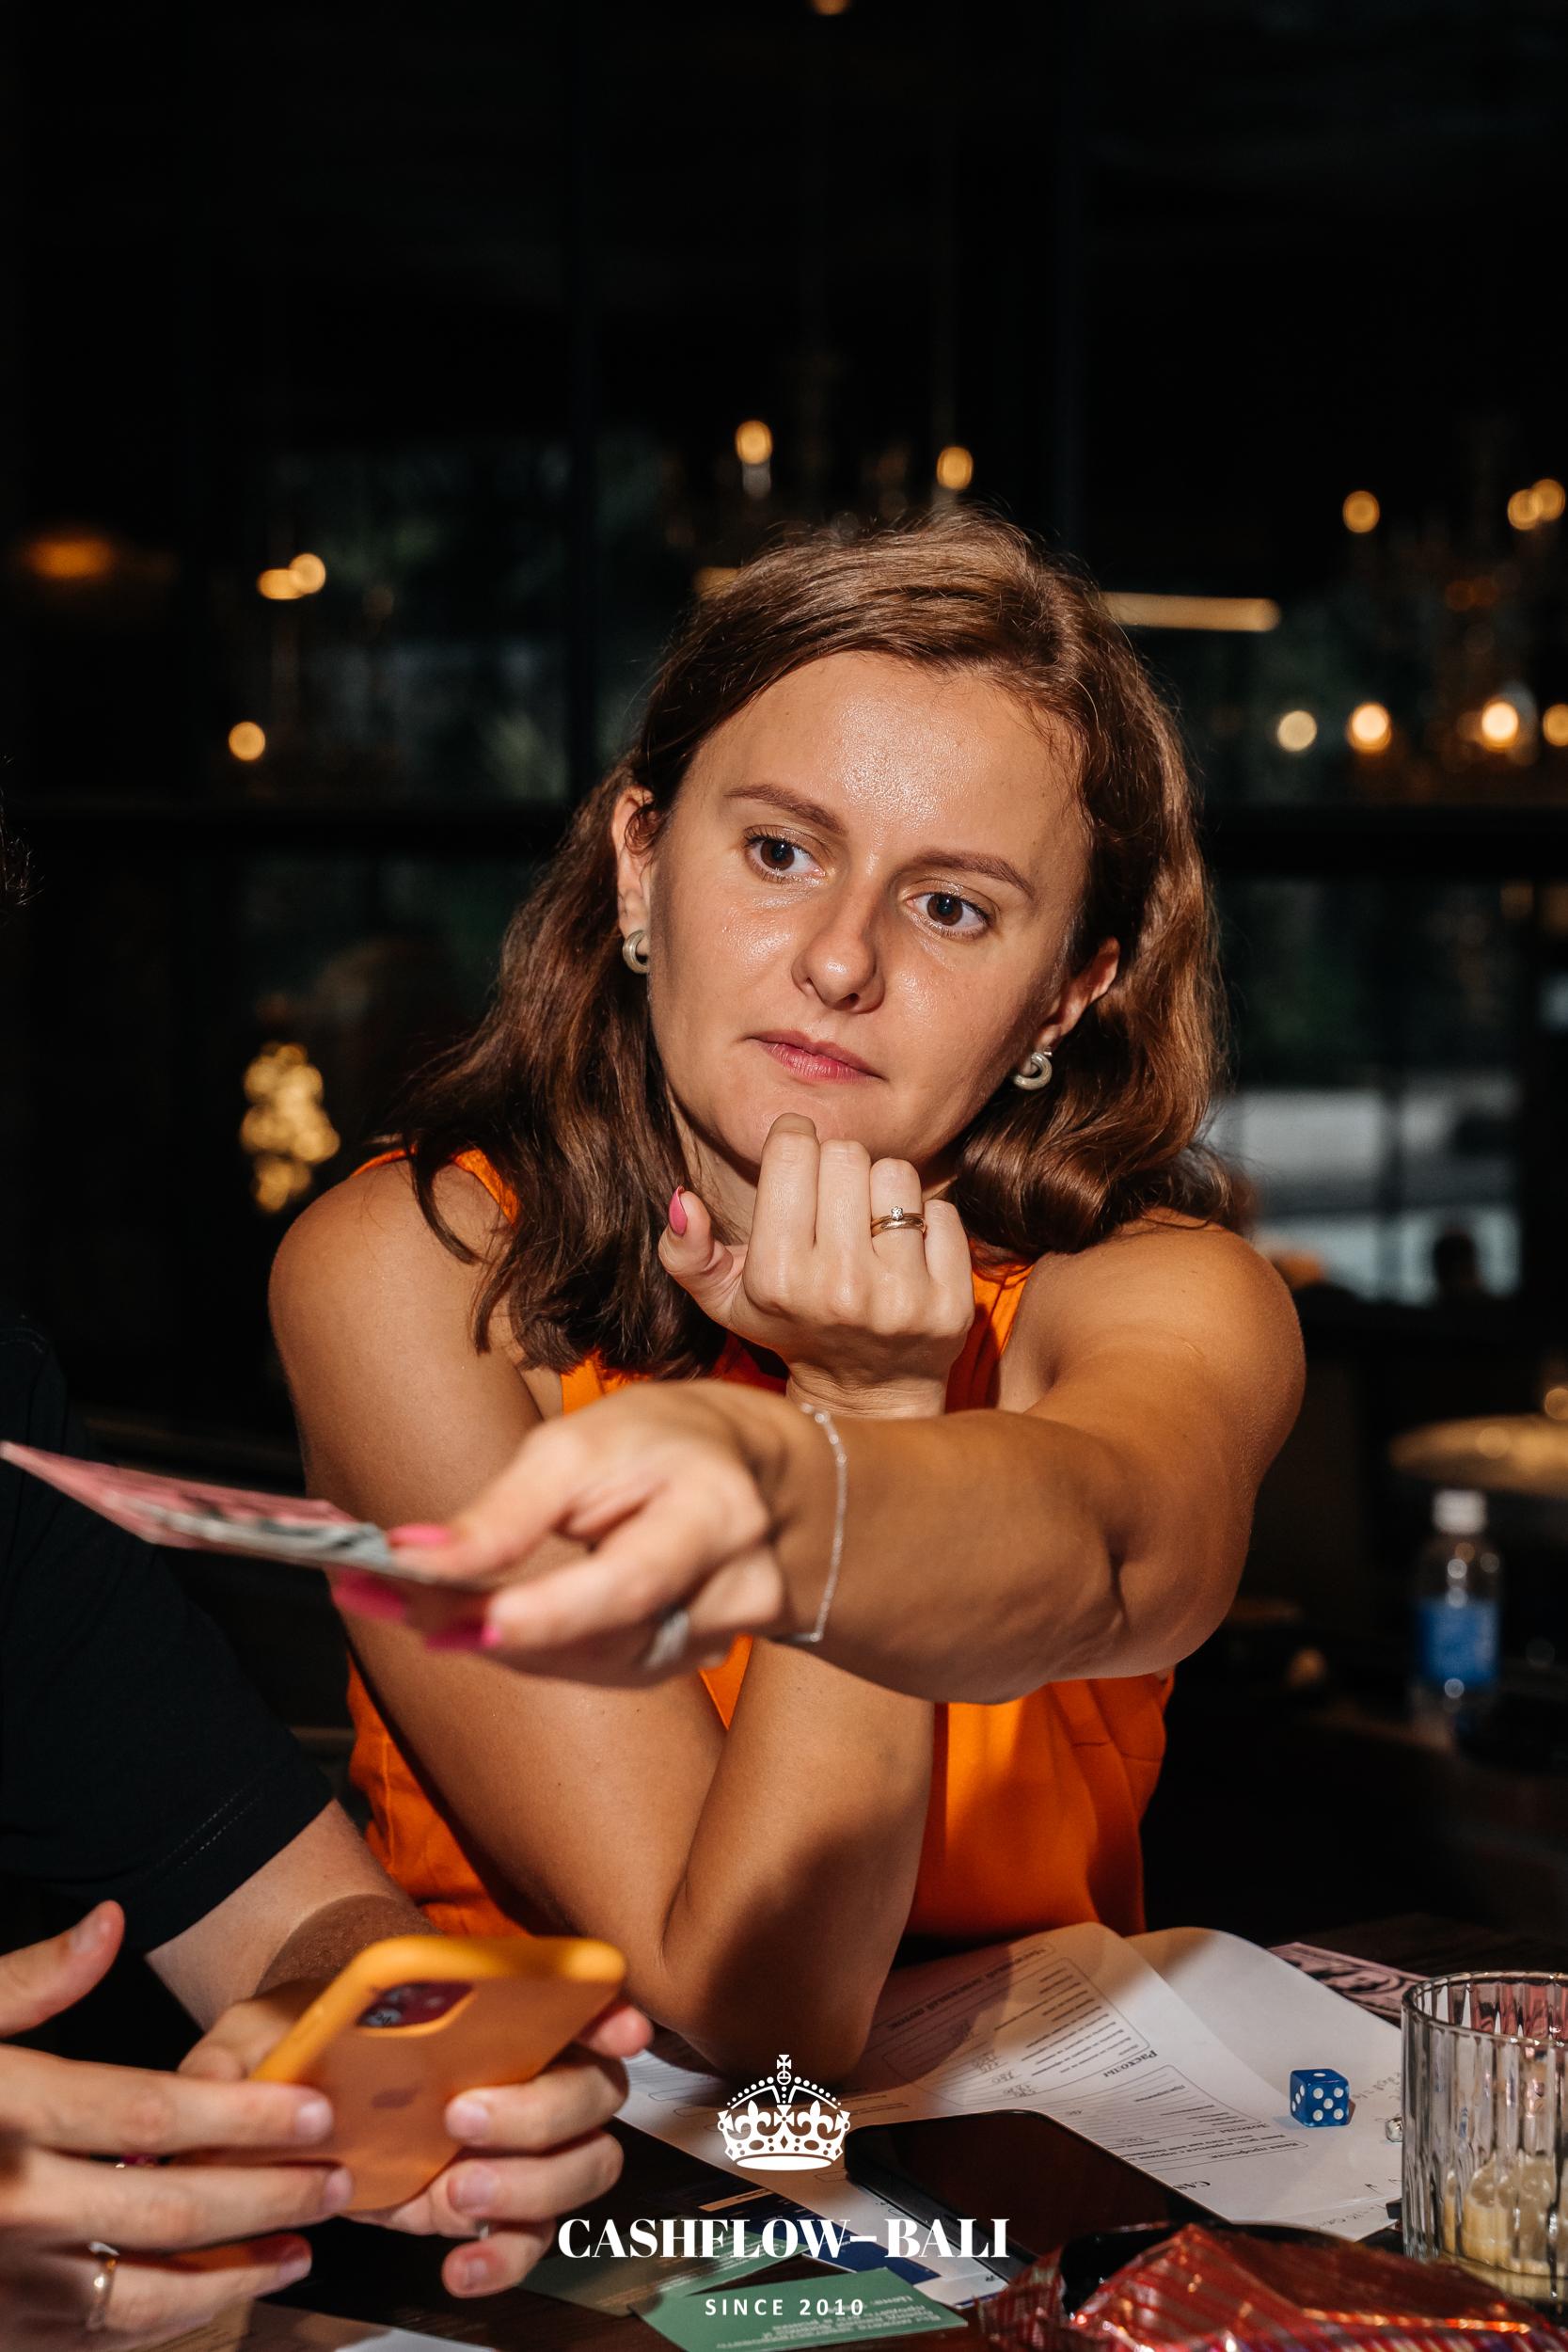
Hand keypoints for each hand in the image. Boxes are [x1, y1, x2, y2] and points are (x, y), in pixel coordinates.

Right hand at [0, 1901, 350, 2347]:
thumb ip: (30, 1982)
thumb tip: (113, 1925)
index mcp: (6, 2110)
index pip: (152, 2109)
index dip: (243, 2114)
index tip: (313, 2109)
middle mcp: (9, 2203)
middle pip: (167, 2203)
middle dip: (268, 2195)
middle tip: (337, 2180)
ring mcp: (1, 2283)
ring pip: (141, 2296)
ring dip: (233, 2278)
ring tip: (299, 2252)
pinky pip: (93, 2343)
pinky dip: (162, 2327)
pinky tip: (208, 2300)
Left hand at [184, 1982, 651, 2296]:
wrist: (304, 2083)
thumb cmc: (301, 2036)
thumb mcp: (260, 2029)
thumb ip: (243, 2053)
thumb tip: (232, 2087)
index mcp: (497, 2006)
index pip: (579, 1994)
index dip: (609, 2009)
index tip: (616, 2026)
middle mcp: (531, 2068)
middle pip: (592, 2090)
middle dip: (542, 2110)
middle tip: (464, 2118)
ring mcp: (521, 2144)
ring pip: (583, 2167)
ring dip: (533, 2186)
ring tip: (456, 2194)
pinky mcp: (495, 2206)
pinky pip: (531, 2238)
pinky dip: (505, 2256)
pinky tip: (460, 2265)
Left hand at [333, 1381, 799, 1680]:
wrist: (755, 1472)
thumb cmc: (658, 1443)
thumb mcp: (583, 1442)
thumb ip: (506, 1509)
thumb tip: (410, 1556)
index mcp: (716, 1511)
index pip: (631, 1580)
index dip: (546, 1613)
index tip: (452, 1623)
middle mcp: (736, 1586)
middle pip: (602, 1638)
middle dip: (491, 1628)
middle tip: (385, 1601)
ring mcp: (725, 1635)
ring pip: (596, 1665)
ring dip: (504, 1643)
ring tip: (419, 1605)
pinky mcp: (700, 1661)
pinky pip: (604, 1669)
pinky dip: (540, 1647)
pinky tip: (491, 1622)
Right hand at [659, 1114, 972, 1417]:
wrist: (866, 1394)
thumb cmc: (789, 1326)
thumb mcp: (723, 1299)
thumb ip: (687, 1251)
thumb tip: (684, 1199)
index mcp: (777, 1277)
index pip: (794, 1149)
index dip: (794, 1141)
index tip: (797, 1158)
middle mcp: (839, 1288)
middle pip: (847, 1153)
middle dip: (839, 1168)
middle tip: (834, 1204)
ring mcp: (901, 1298)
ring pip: (899, 1175)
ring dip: (884, 1191)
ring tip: (869, 1228)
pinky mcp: (951, 1305)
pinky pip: (944, 1213)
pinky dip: (926, 1223)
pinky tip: (905, 1257)